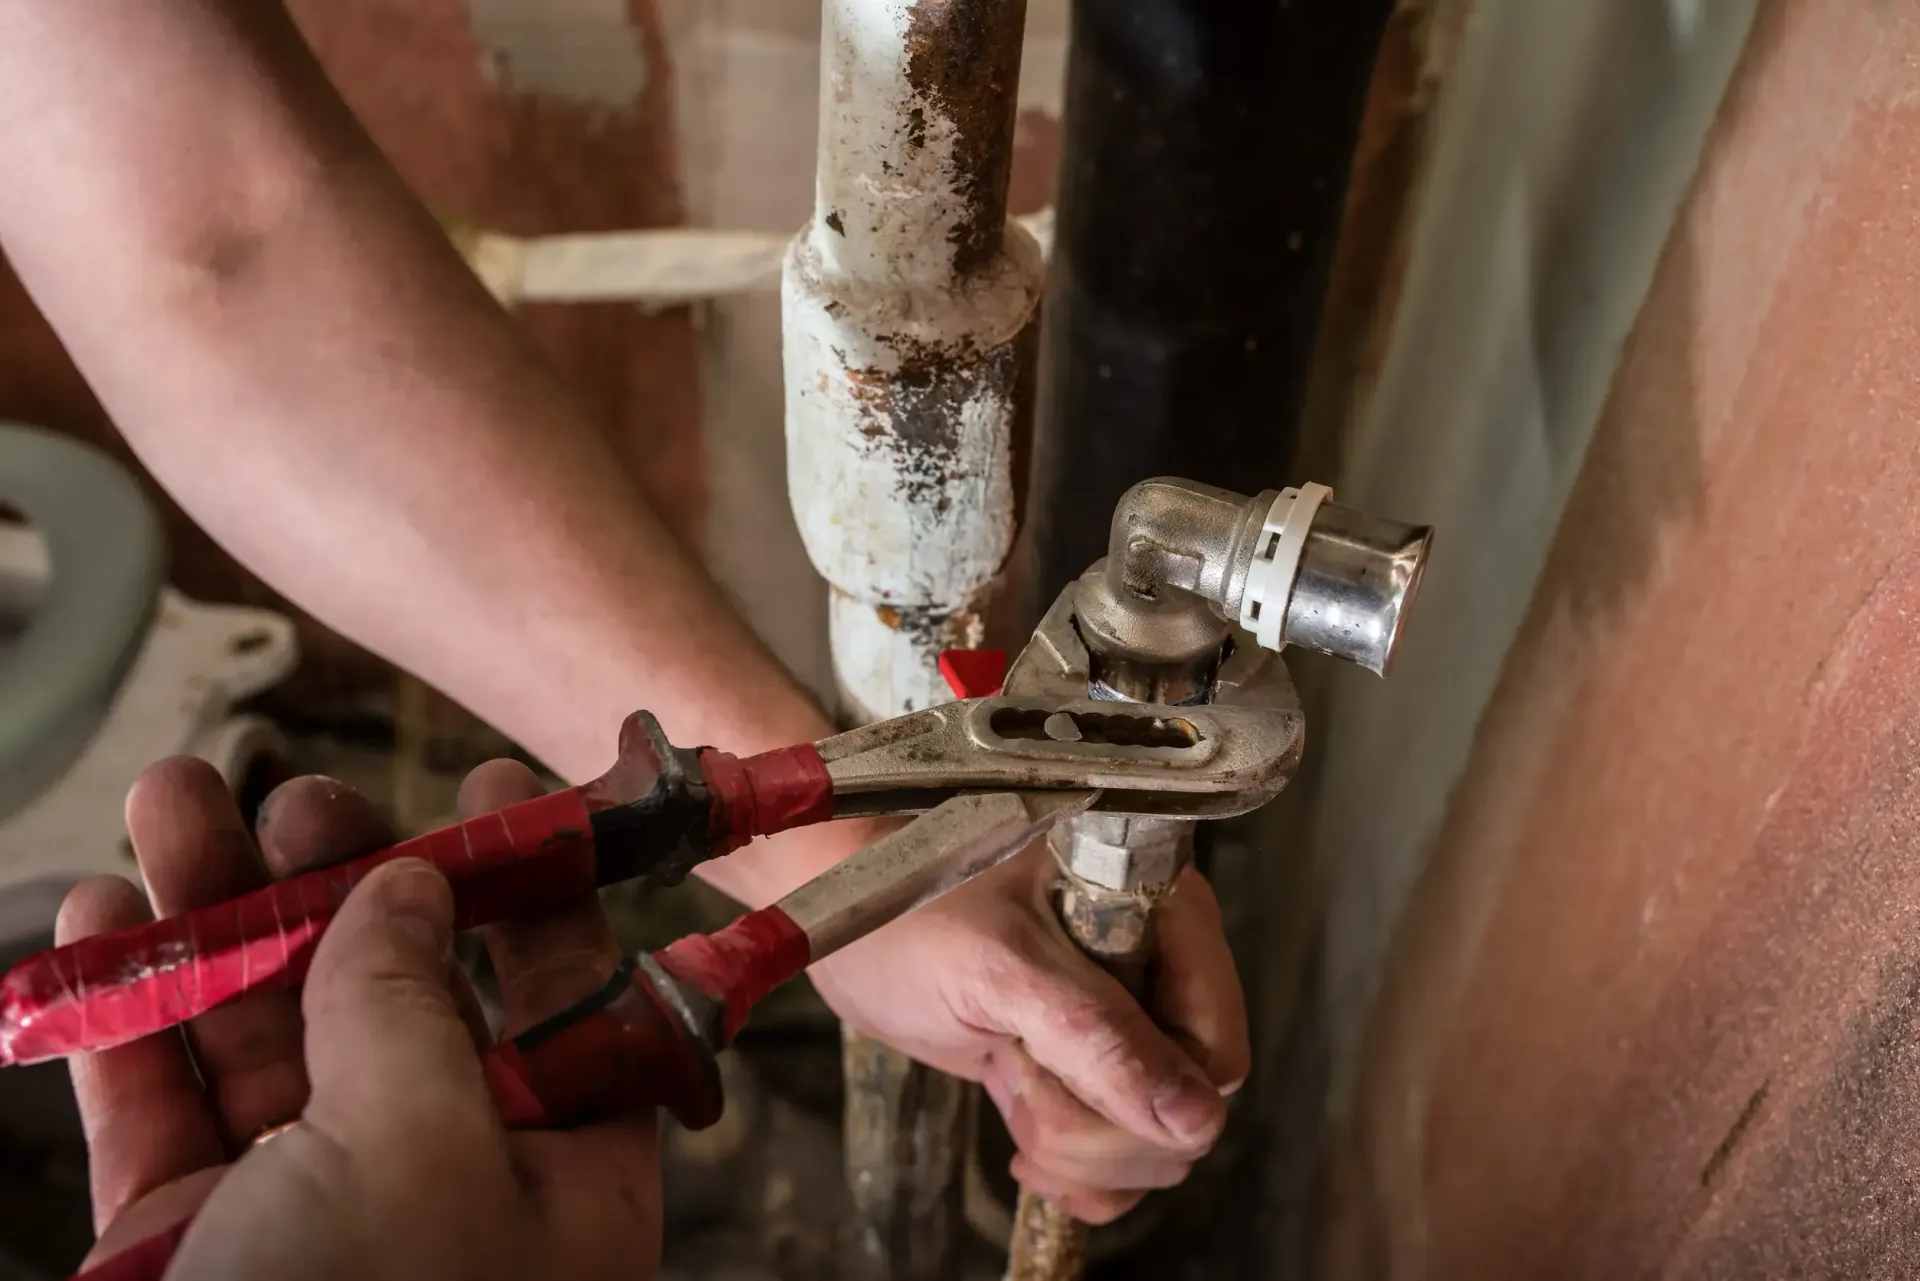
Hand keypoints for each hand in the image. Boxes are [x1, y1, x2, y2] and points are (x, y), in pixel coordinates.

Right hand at [64, 757, 658, 1278]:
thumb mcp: (417, 1151)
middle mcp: (444, 1186)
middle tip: (290, 794)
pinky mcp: (189, 1247)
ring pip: (264, 1034)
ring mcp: (308, 1215)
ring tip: (172, 803)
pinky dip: (130, 1017)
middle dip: (337, 883)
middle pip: (396, 996)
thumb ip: (404, 1008)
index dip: (529, 888)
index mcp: (560, 1172)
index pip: (566, 995)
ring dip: (214, 917)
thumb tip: (402, 891)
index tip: (486, 788)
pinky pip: (163, 1109)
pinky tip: (101, 922)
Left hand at [807, 836, 1247, 1223]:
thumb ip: (1099, 1035)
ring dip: (1077, 1146)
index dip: (1154, 1089)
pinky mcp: (1080, 1065)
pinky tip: (1025, 1149)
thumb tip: (1194, 1118)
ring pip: (1154, 1141)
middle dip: (1099, 1124)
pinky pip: (1118, 1155)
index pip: (1215, 1047)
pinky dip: (1076, 1173)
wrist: (839, 905)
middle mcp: (1156, 970)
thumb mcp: (1000, 968)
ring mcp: (1120, 1022)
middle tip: (1016, 1075)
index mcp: (1162, 917)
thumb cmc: (906, 908)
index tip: (1061, 1073)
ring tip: (1007, 1084)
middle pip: (1188, 1107)